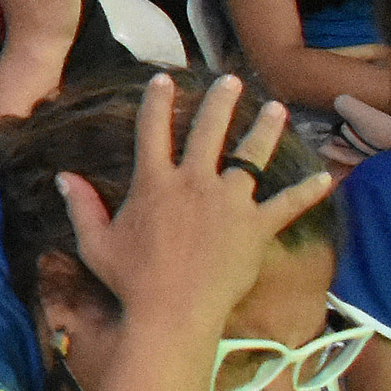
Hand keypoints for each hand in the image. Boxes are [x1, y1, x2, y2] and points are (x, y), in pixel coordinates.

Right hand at [59, 72, 334, 331]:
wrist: (173, 312)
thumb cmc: (130, 280)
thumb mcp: (95, 242)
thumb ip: (81, 207)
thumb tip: (65, 176)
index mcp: (154, 182)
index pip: (152, 129)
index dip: (157, 101)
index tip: (163, 79)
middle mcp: (194, 182)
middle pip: (209, 130)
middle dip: (221, 101)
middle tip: (231, 81)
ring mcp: (229, 202)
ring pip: (251, 156)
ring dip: (264, 130)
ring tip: (276, 109)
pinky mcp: (256, 226)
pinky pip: (288, 205)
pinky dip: (307, 191)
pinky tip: (325, 177)